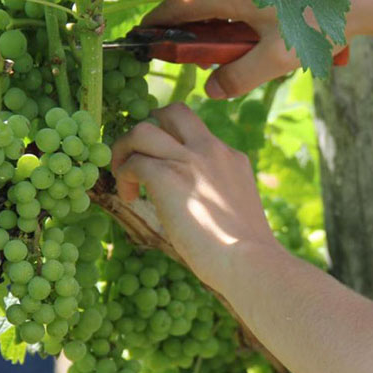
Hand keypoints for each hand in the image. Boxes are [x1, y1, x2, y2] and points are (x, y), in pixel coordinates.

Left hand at [111, 103, 278, 288]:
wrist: (249, 261)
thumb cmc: (245, 251)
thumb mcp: (237, 207)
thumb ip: (219, 193)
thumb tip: (198, 206)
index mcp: (230, 158)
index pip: (197, 132)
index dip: (175, 141)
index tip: (166, 163)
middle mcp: (211, 150)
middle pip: (173, 112)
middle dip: (150, 127)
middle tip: (137, 154)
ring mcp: (189, 160)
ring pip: (142, 129)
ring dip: (126, 149)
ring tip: (123, 174)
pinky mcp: (166, 176)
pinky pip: (133, 162)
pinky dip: (123, 175)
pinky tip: (128, 197)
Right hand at [142, 0, 304, 98]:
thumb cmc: (319, 25)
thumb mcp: (276, 59)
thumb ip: (239, 77)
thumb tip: (212, 90)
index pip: (176, 8)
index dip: (157, 27)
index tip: (143, 41)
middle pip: (197, 5)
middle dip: (194, 35)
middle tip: (201, 63)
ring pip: (221, 1)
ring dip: (221, 28)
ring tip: (240, 54)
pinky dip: (240, 18)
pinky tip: (262, 37)